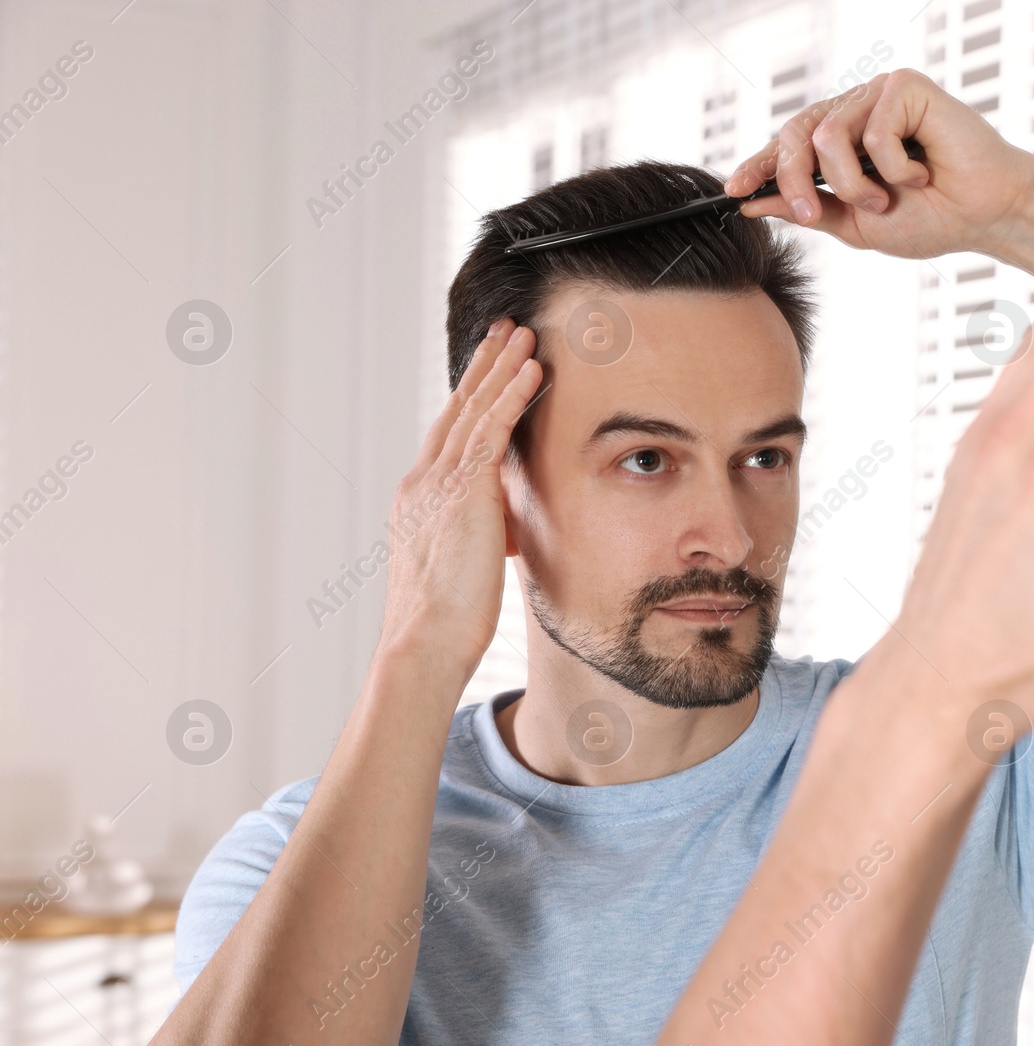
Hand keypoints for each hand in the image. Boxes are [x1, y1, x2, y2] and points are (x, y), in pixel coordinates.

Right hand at [377, 319, 541, 681]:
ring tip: (523, 334)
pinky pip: (491, 431)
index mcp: (419, 499)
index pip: (449, 435)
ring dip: (502, 367)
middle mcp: (422, 482)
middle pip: (457, 409)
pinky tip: (532, 369)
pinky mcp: (462, 492)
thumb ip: (481, 534)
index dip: (471, 398)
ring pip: (474, 410)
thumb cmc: (447, 623)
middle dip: (483, 367)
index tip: (488, 367)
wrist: (425, 645)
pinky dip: (512, 395)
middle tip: (503, 330)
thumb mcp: (463, 565)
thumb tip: (508, 528)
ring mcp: (438, 483)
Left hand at [724, 68, 1033, 275]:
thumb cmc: (933, 218)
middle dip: (795, 179)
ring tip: (890, 197)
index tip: (732, 193)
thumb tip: (753, 202)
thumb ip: (810, 210)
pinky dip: (895, 166)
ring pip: (828, 136)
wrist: (987, 216)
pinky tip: (924, 170)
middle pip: (795, 135)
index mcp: (843, 140)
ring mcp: (879, 95)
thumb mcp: (858, 224)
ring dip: (855, 182)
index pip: (787, 145)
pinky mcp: (905, 87)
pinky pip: (872, 131)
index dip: (758, 165)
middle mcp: (856, 110)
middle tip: (813, 213)